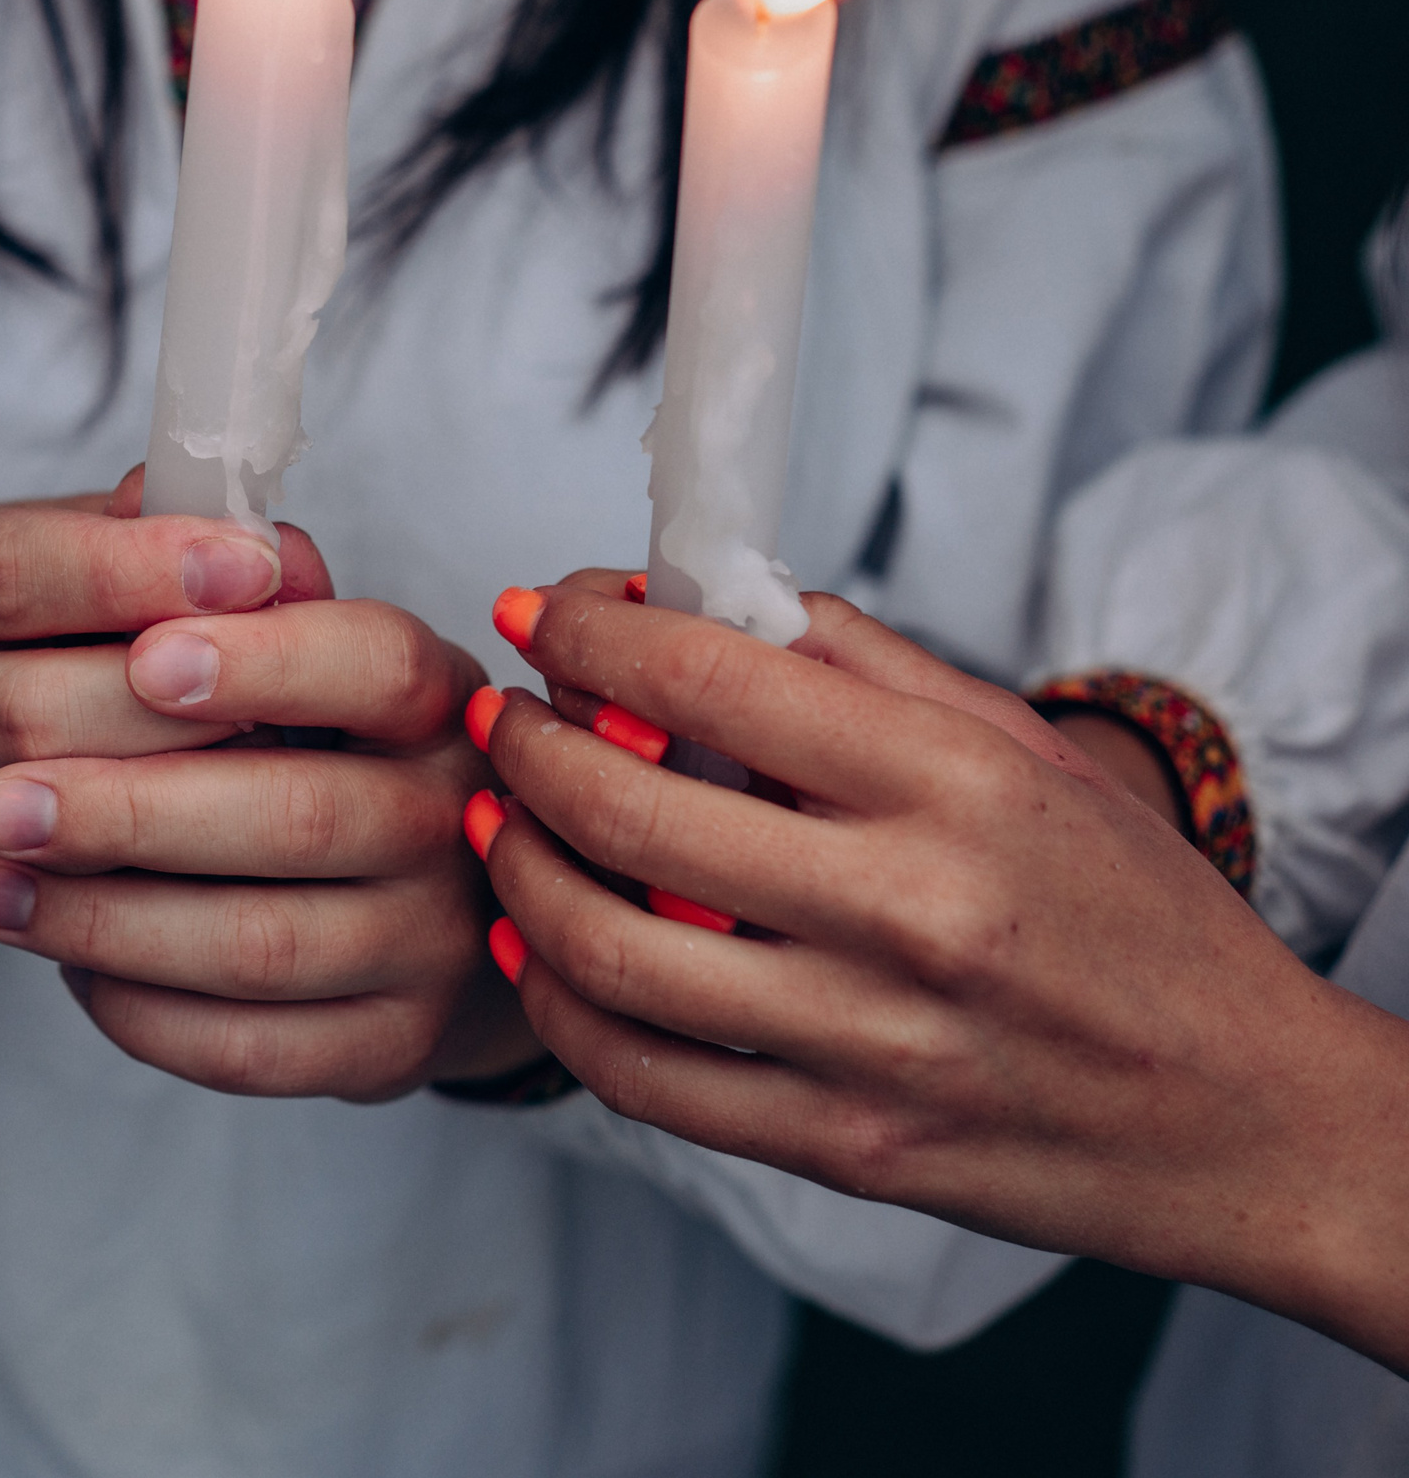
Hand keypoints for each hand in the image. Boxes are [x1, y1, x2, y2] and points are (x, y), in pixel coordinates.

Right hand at [0, 468, 330, 880]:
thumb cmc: (52, 606)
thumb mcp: (89, 537)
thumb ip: (175, 528)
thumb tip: (281, 553)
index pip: (12, 573)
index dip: (134, 571)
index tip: (250, 565)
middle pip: (30, 711)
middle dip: (170, 701)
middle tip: (280, 685)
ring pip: (55, 811)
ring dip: (180, 779)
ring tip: (274, 745)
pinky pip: (85, 884)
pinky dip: (173, 856)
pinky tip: (245, 827)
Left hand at [0, 477, 538, 1099]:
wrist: (411, 898)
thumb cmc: (301, 739)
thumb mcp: (272, 640)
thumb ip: (212, 576)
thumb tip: (155, 509)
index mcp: (436, 691)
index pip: (374, 663)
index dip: (265, 661)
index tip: (146, 659)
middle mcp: (457, 816)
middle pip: (299, 815)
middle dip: (131, 811)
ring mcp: (434, 944)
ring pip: (259, 946)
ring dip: (104, 920)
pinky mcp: (389, 1049)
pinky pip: (249, 1048)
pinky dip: (140, 1010)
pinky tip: (62, 961)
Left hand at [474, 570, 1408, 1371]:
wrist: (1243, 1115)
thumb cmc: (1135, 918)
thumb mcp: (1028, 755)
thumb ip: (867, 664)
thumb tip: (709, 596)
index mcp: (953, 787)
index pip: (711, 678)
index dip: (586, 632)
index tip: (533, 615)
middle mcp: (906, 912)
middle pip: (631, 810)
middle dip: (526, 746)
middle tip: (497, 718)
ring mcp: (867, 1043)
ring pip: (609, 952)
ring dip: (518, 871)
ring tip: (496, 821)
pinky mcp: (841, 1145)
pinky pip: (645, 1080)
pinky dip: (560, 1006)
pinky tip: (537, 948)